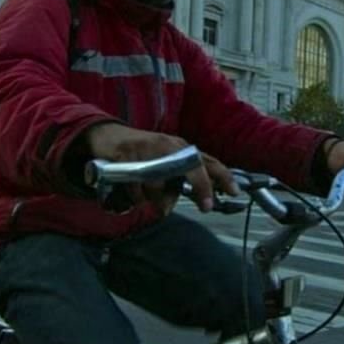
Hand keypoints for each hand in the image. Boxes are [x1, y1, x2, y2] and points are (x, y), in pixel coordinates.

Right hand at [84, 124, 237, 213]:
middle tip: (205, 206)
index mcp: (180, 148)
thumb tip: (184, 204)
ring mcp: (147, 149)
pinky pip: (136, 186)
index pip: (207, 160)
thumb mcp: (164, 163)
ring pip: (161, 183)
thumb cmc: (141, 153)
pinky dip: (136, 197)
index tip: (235, 192)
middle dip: (202, 187)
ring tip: (149, 198)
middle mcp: (167, 146)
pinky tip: (134, 193)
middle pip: (192, 167)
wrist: (108, 136)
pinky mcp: (127, 156)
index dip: (223, 176)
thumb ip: (178, 183)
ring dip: (157, 199)